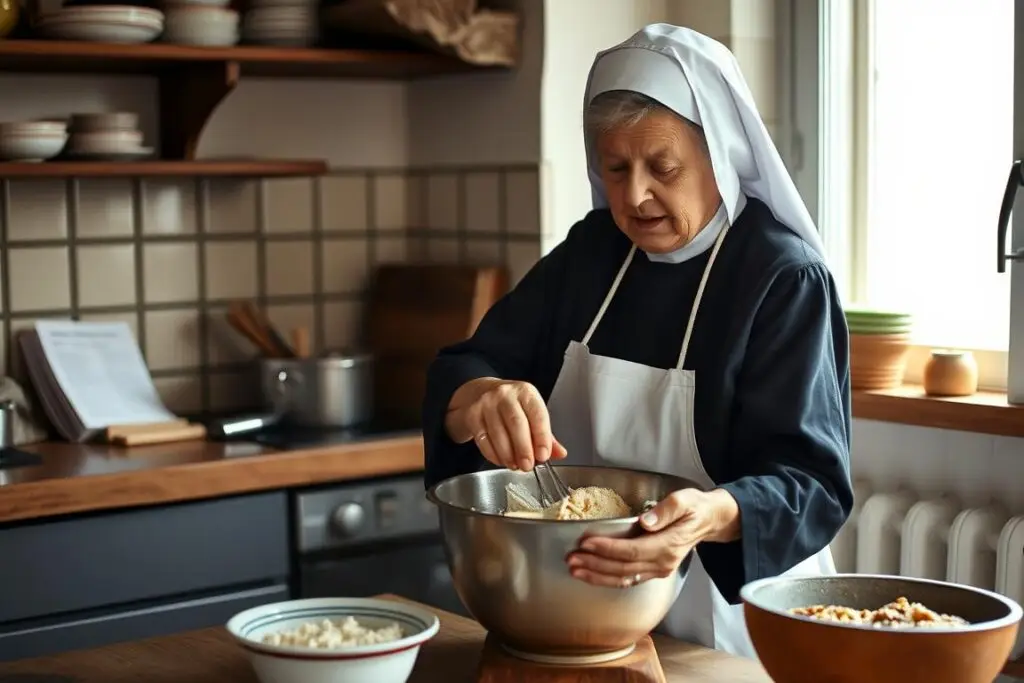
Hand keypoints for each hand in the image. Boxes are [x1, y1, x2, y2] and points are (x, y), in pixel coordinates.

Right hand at [445, 378, 567, 470]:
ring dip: (508, 455)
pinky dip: (493, 455)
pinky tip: (501, 461)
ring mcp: (486, 403)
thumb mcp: (530, 413)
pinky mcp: (472, 414)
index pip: (538, 415)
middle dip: (524, 449)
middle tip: (528, 466)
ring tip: (515, 466)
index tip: (544, 455)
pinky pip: (483, 439)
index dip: (542, 437)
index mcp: (526, 392)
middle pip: (517, 424)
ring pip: (498, 433)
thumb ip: (546, 434)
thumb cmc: (509, 406)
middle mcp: (505, 394)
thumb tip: (560, 453)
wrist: (478, 393)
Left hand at [565, 488, 739, 587]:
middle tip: (571, 558)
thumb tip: (647, 521)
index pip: (632, 551)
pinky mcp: (653, 571)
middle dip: (594, 564)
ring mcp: (658, 570)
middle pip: (623, 568)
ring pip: (623, 578)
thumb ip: (666, 510)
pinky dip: (606, 578)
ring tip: (575, 569)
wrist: (708, 521)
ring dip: (596, 575)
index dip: (607, 549)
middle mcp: (662, 562)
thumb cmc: (695, 508)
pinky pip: (627, 579)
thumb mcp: (685, 500)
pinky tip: (591, 574)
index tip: (586, 542)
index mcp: (668, 545)